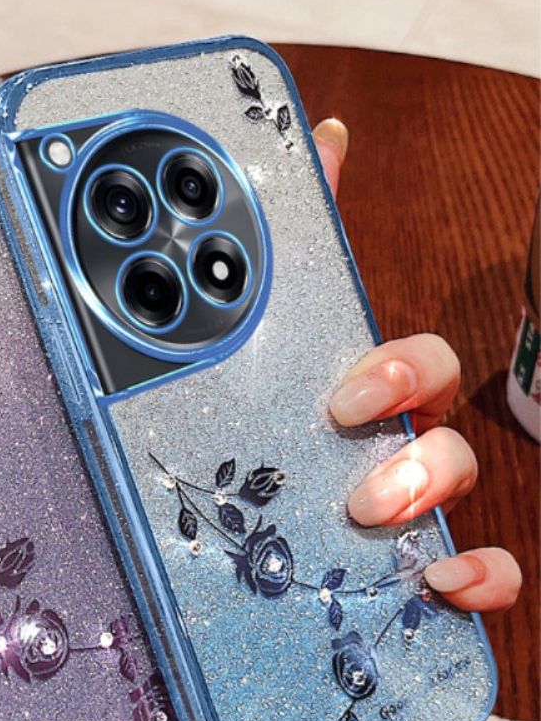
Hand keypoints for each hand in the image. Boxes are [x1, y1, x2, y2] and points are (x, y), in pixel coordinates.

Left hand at [313, 119, 521, 612]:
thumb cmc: (267, 429)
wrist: (234, 528)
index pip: (418, 366)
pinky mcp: (421, 562)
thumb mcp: (270, 347)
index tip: (346, 400)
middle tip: (360, 477)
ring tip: (370, 518)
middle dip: (418, 446)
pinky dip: (484, 576)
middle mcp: (398, 443)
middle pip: (449, 428)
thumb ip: (295, 252)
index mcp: (365, 396)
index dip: (399, 373)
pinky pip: (486, 570)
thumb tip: (322, 135)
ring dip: (431, 493)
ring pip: (463, 485)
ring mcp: (413, 504)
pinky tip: (444, 585)